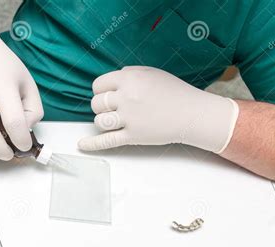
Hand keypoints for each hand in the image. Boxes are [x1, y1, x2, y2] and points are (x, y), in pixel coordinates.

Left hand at [78, 66, 238, 152]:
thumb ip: (128, 74)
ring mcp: (129, 118)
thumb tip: (110, 82)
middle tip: (116, 108)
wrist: (193, 114)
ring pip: (99, 121)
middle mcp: (126, 97)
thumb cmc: (174, 92)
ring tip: (116, 121)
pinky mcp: (133, 136)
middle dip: (102, 106)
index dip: (101, 90)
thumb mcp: (151, 73)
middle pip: (96, 103)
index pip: (98, 85)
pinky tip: (81, 145)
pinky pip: (106, 140)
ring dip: (104, 121)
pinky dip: (92, 144)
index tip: (108, 95)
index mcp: (129, 79)